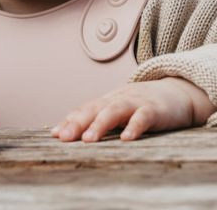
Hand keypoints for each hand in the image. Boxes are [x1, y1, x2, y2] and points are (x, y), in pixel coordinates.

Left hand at [51, 77, 212, 142]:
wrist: (175, 91)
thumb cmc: (141, 104)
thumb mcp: (119, 109)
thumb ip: (99, 118)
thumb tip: (73, 133)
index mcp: (107, 101)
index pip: (84, 109)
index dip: (69, 120)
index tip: (55, 134)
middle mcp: (117, 99)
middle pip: (94, 109)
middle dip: (77, 123)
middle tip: (64, 138)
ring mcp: (135, 103)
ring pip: (114, 111)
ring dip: (99, 125)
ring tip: (88, 140)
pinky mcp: (154, 110)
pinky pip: (143, 117)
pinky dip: (134, 127)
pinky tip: (126, 139)